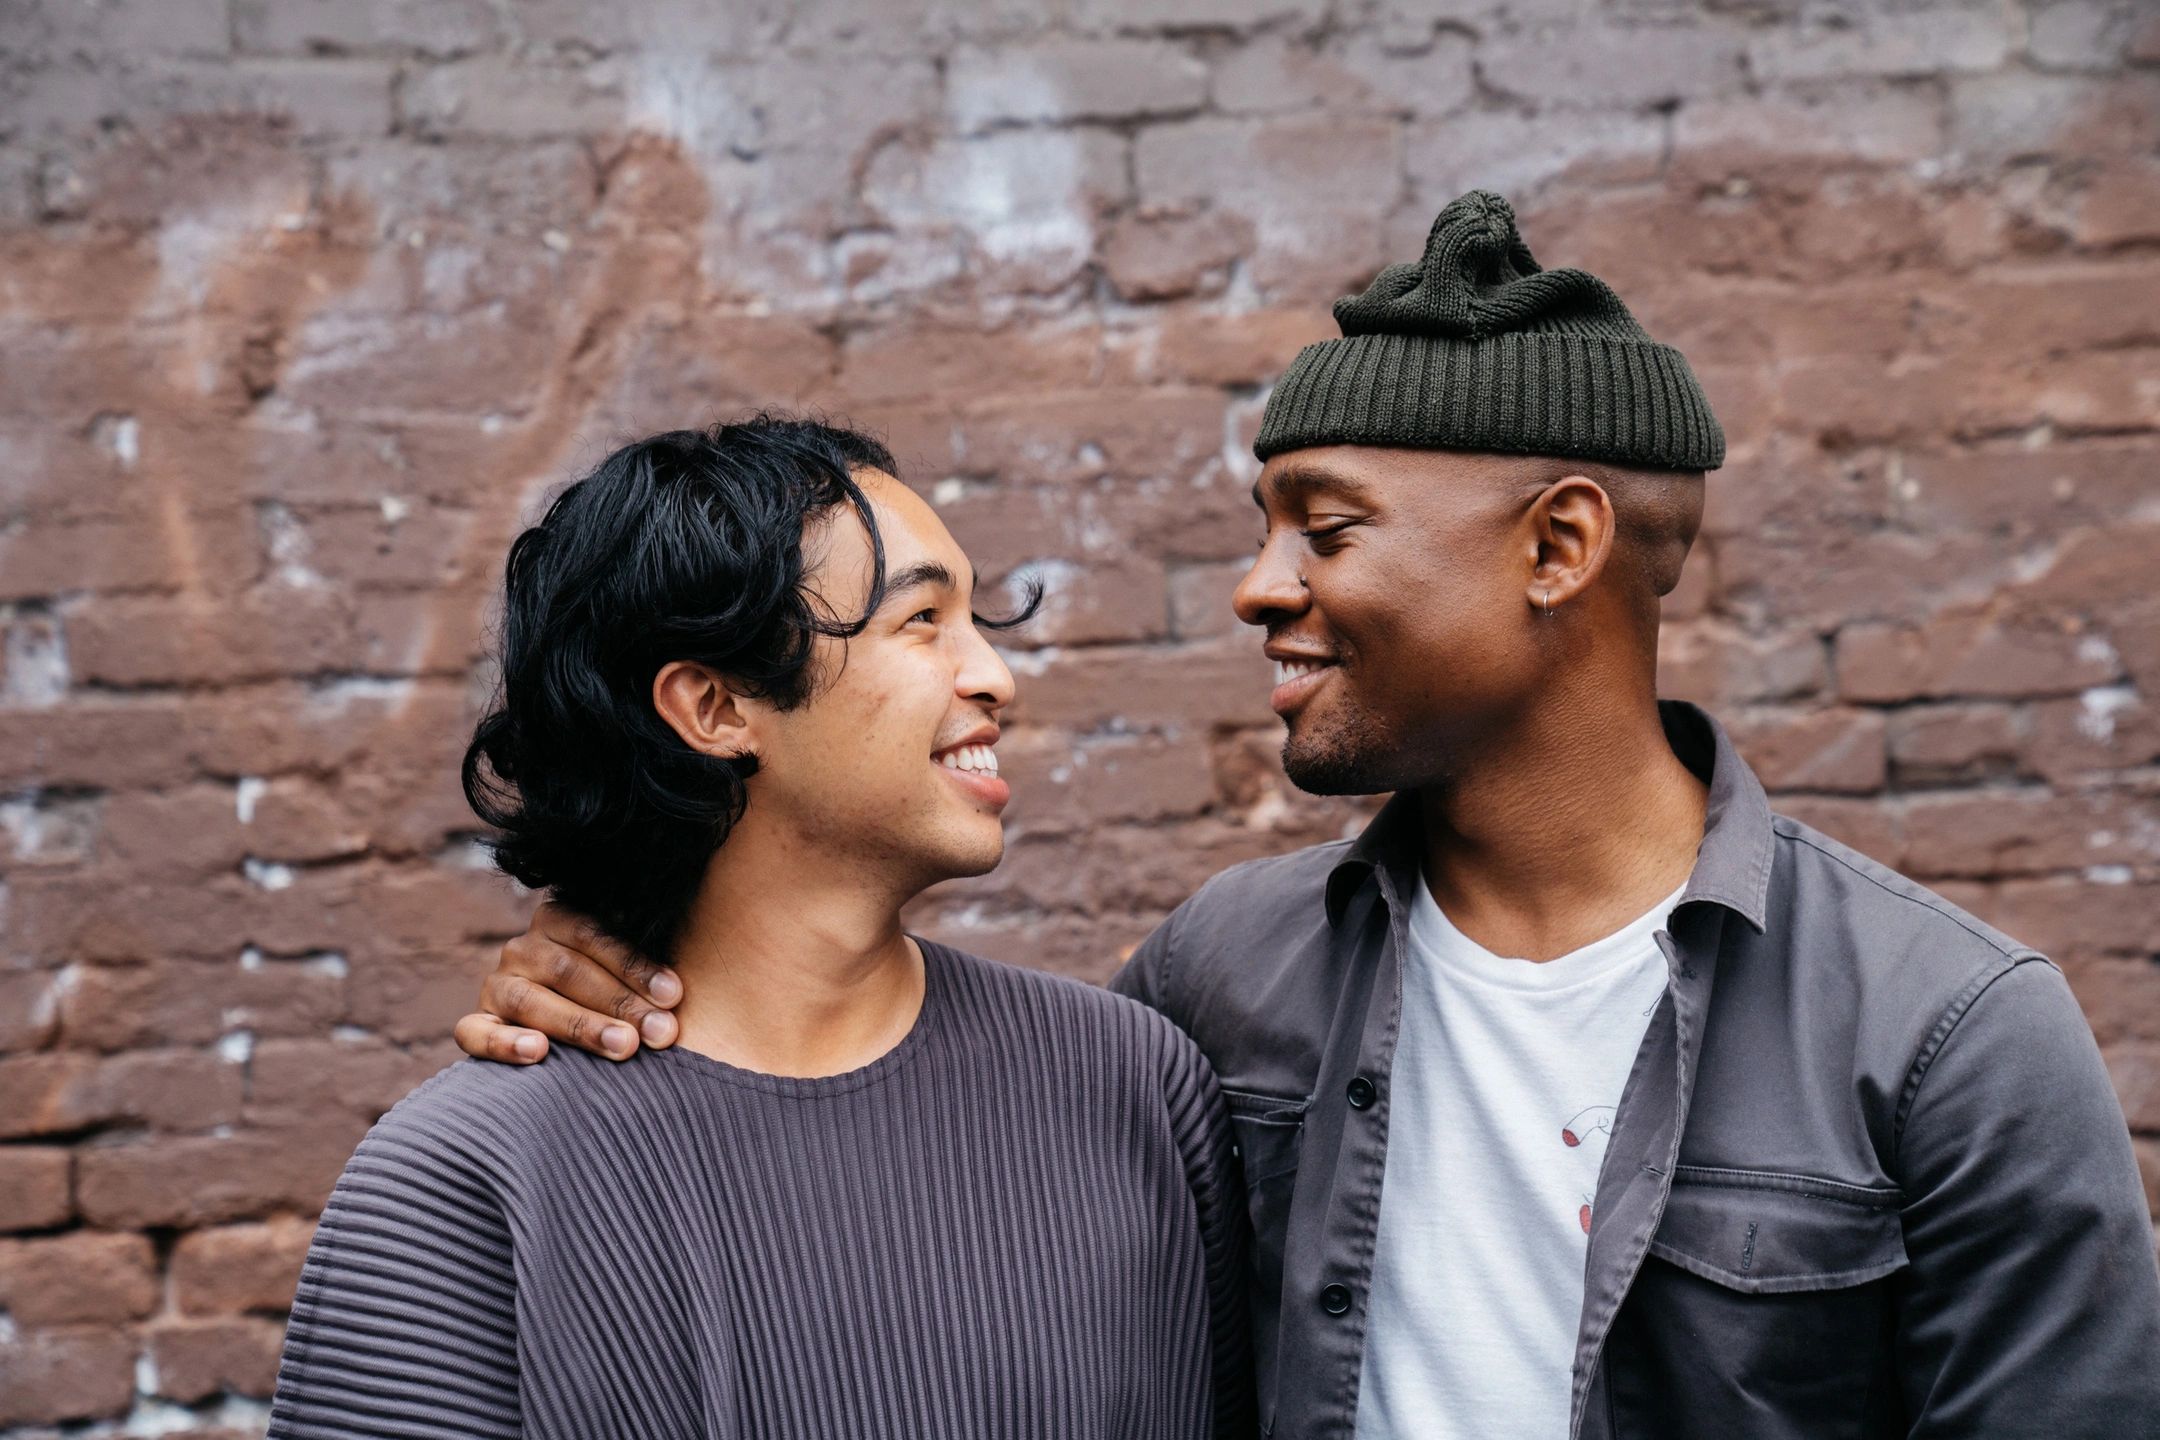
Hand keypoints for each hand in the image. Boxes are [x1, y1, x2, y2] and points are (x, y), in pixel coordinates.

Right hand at [452, 901, 681, 1063]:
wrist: (562, 1019)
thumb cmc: (614, 995)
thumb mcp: (626, 970)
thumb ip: (645, 969)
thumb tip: (684, 988)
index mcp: (558, 920)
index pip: (594, 934)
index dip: (636, 964)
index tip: (674, 995)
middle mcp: (523, 948)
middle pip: (569, 969)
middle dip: (621, 1002)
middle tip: (661, 1032)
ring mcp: (496, 986)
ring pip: (530, 1000)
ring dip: (580, 1025)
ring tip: (622, 1046)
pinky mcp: (476, 1023)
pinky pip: (476, 1032)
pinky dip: (504, 1043)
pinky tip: (538, 1053)